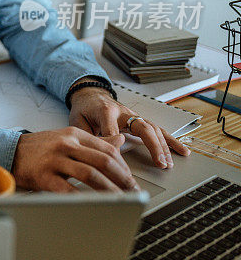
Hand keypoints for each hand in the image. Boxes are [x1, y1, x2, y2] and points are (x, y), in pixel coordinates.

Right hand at [12, 127, 137, 191]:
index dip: (123, 168)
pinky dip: (83, 199)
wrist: (9, 151)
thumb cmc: (39, 147)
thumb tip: (120, 140)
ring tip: (119, 201)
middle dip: (122, 180)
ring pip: (90, 175)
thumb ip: (94, 141)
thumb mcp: (67, 137)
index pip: (107, 150)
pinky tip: (93, 206)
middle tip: (132, 193)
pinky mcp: (44, 176)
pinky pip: (68, 190)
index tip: (131, 181)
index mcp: (74, 135)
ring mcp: (54, 160)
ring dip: (109, 191)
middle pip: (102, 162)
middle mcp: (65, 145)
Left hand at [68, 82, 189, 168]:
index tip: (118, 160)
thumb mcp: (77, 121)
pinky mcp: (139, 120)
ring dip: (164, 146)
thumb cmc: (84, 110)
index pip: (113, 129)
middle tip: (160, 163)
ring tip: (169, 163)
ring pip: (153, 129)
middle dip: (153, 146)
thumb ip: (87, 134)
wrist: (90, 96)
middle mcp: (123, 112)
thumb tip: (101, 149)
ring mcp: (133, 116)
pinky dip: (170, 140)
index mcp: (105, 111)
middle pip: (143, 127)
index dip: (115, 145)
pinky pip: (157, 130)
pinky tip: (181, 150)